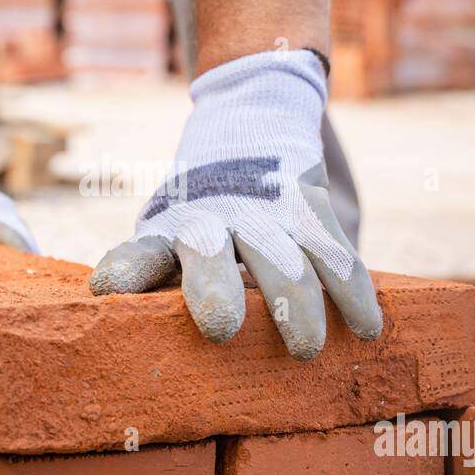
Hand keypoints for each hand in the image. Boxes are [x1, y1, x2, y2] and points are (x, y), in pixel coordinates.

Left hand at [89, 51, 381, 358]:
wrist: (249, 124)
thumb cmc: (198, 215)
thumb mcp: (167, 235)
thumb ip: (157, 279)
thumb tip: (133, 336)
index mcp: (171, 232)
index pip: (143, 254)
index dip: (127, 271)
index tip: (107, 289)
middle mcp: (215, 220)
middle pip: (212, 255)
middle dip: (214, 290)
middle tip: (219, 329)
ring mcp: (265, 213)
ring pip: (284, 260)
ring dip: (295, 304)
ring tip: (305, 351)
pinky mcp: (311, 210)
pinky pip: (336, 255)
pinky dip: (353, 292)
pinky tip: (367, 329)